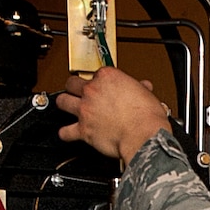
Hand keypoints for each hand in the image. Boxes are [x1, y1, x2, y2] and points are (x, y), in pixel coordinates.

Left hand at [55, 66, 170, 165]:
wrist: (143, 136)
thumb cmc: (147, 117)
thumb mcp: (147, 95)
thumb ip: (140, 89)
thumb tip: (143, 87)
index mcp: (107, 77)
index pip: (96, 73)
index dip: (99, 81)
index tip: (103, 86)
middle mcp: (93, 91)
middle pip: (72, 83)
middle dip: (74, 86)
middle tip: (77, 90)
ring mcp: (85, 110)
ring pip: (62, 101)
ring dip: (64, 103)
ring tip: (66, 105)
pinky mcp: (83, 129)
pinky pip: (65, 131)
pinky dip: (65, 133)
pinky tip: (67, 133)